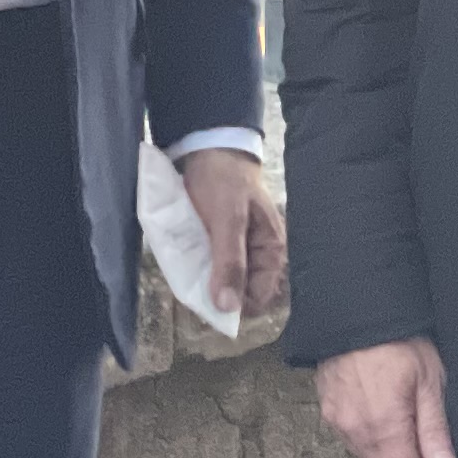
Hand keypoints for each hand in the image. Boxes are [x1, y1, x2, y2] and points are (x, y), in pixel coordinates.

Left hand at [179, 148, 289, 322]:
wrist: (209, 149)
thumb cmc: (224, 182)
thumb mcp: (227, 221)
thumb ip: (229, 263)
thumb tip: (228, 308)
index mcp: (271, 252)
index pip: (258, 299)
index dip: (234, 306)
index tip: (207, 301)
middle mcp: (258, 256)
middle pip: (239, 293)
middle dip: (216, 293)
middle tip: (192, 281)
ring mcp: (239, 250)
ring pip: (223, 281)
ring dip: (205, 280)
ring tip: (187, 268)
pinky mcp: (220, 242)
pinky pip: (211, 265)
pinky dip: (198, 266)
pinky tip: (186, 259)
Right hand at [317, 335, 455, 457]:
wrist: (353, 310)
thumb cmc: (397, 341)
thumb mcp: (429, 380)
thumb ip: (434, 427)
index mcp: (383, 427)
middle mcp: (355, 430)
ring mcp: (337, 420)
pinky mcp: (328, 408)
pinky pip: (352, 442)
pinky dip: (372, 450)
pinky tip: (386, 443)